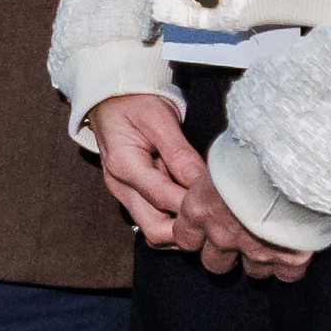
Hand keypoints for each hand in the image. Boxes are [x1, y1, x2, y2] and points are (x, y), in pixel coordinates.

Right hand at [87, 90, 305, 280]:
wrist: (109, 97)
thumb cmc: (134, 102)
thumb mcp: (159, 118)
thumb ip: (179, 153)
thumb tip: (201, 182)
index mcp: (124, 166)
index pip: (163, 199)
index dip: (194, 206)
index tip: (221, 204)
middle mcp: (120, 187)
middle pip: (155, 230)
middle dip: (188, 230)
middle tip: (217, 217)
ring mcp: (124, 195)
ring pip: (155, 232)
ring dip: (182, 229)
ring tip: (209, 214)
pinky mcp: (132, 196)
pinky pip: (155, 220)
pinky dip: (176, 221)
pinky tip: (195, 209)